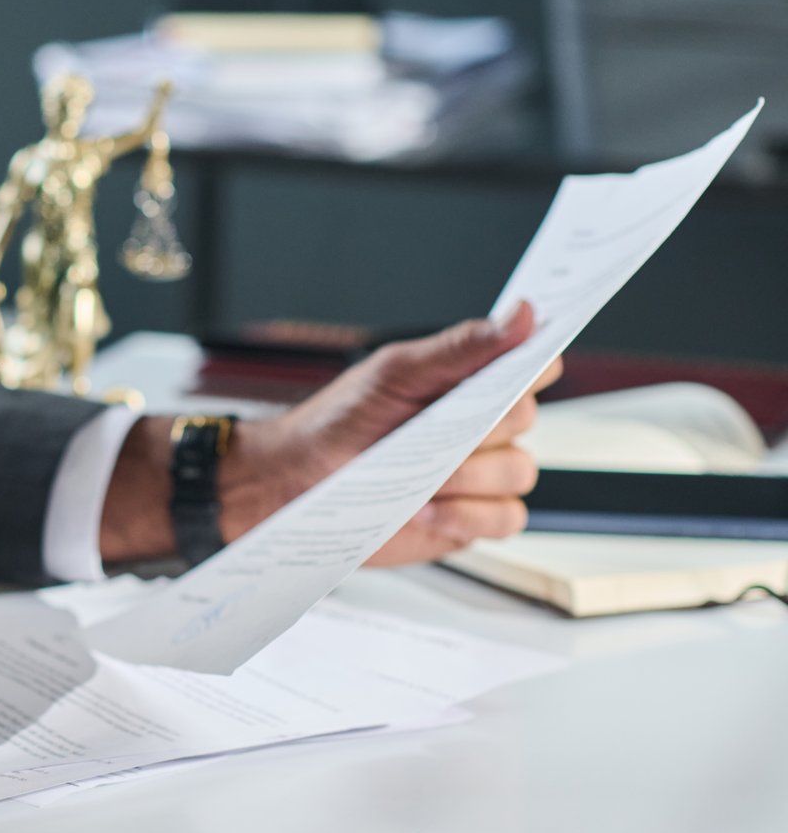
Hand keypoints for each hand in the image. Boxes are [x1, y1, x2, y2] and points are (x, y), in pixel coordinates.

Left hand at [225, 303, 561, 565]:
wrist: (296, 483)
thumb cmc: (339, 421)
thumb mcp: (394, 373)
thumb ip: (460, 347)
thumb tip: (521, 314)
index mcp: (467, 382)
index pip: (532, 365)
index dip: (536, 364)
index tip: (526, 368)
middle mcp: (480, 426)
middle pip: (526, 418)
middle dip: (482, 428)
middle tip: (434, 432)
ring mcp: (478, 472)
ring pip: (520, 471)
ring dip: (469, 476)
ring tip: (420, 478)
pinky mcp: (469, 518)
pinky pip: (506, 518)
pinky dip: (468, 515)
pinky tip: (427, 509)